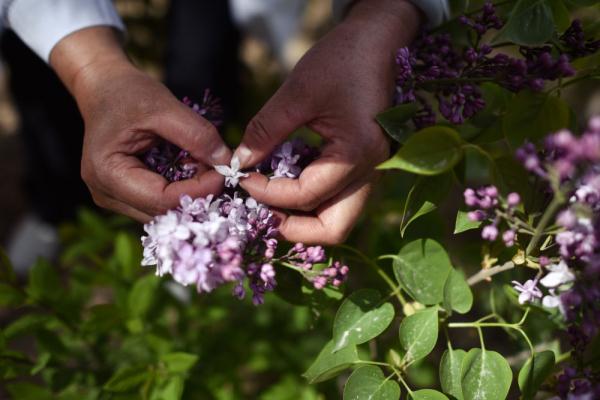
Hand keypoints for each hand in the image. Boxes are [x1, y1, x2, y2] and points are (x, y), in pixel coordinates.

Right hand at [50, 28, 231, 220]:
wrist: (103, 87)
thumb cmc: (127, 93)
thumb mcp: (164, 107)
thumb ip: (196, 135)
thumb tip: (226, 162)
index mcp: (108, 174)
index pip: (162, 200)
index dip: (199, 191)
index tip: (224, 171)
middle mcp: (107, 194)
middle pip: (164, 212)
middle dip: (198, 194)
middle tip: (221, 169)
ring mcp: (115, 199)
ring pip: (165, 212)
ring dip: (192, 194)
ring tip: (207, 166)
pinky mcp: (127, 196)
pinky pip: (161, 203)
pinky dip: (182, 190)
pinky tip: (193, 170)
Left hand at [234, 0, 421, 243]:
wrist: (377, 42)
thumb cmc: (342, 60)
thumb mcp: (298, 92)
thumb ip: (266, 131)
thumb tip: (239, 163)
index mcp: (357, 153)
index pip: (305, 196)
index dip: (267, 193)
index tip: (240, 177)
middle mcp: (372, 172)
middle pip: (332, 228)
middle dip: (292, 226)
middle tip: (260, 207)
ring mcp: (372, 172)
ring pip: (337, 218)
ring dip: (302, 216)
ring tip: (270, 194)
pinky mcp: (365, 167)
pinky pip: (339, 200)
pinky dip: (311, 200)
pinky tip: (287, 179)